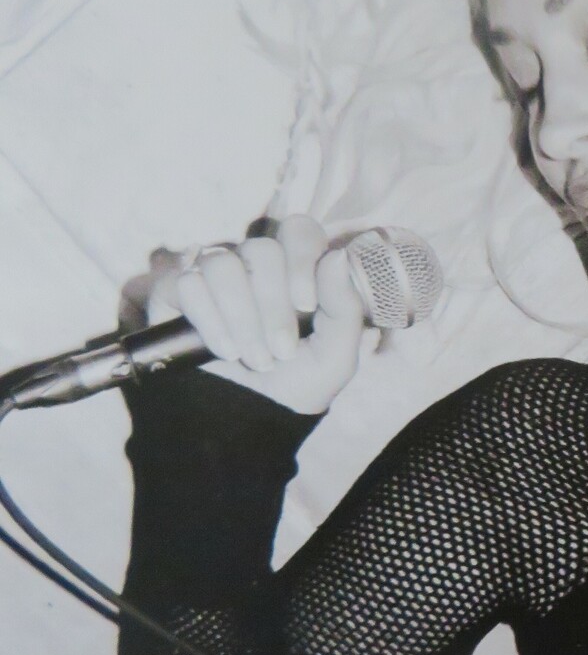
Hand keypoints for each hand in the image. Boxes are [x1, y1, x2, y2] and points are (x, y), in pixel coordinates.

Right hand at [146, 215, 366, 414]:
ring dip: (242, 317)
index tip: (306, 304)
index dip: (302, 259)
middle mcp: (254, 266)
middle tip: (281, 350)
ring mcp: (214, 276)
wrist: (247, 423)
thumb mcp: (335, 355)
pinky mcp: (175, 294)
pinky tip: (224, 349)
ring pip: (223, 265)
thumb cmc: (296, 384)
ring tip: (252, 358)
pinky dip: (209, 319)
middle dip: (273, 305)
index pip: (299, 231)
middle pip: (261, 249)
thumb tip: (337, 257)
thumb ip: (345, 307)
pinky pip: (187, 283)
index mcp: (296, 272)